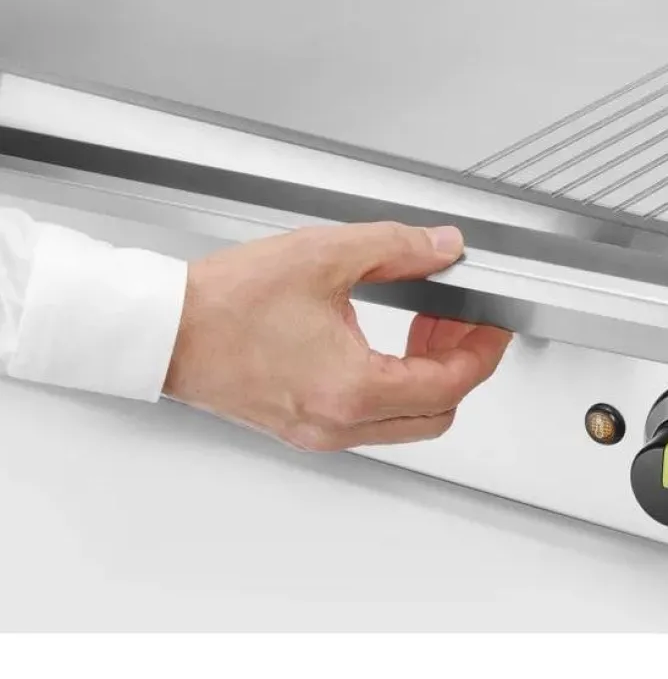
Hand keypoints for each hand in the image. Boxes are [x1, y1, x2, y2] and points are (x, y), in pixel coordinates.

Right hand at [162, 221, 511, 450]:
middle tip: (462, 318)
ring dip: (428, 374)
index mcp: (352, 389)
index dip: (484, 349)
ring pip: (407, 420)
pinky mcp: (303, 425)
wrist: (163, 329)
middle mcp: (338, 423)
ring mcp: (320, 431)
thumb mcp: (325, 255)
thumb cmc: (224, 302)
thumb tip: (443, 246)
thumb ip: (398, 247)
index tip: (493, 322)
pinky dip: (393, 382)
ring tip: (425, 321)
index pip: (452, 384)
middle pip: (438, 413)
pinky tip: (385, 337)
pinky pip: (371, 416)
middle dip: (461, 363)